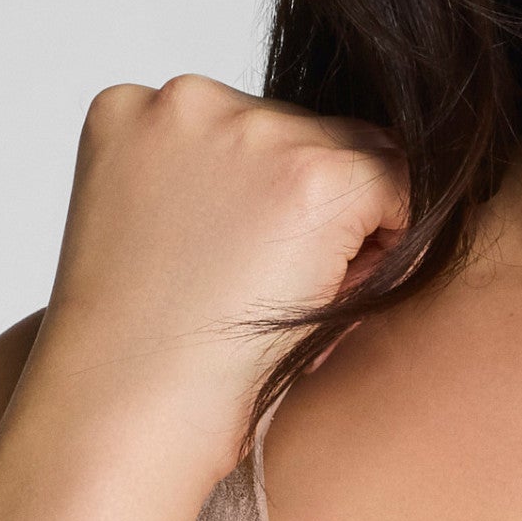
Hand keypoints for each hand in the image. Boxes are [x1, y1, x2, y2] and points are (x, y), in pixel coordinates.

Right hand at [32, 75, 409, 496]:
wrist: (119, 421)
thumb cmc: (139, 362)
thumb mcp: (155, 242)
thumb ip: (212, 190)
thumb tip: (310, 187)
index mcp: (130, 111)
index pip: (248, 130)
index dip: (268, 207)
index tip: (242, 273)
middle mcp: (188, 99)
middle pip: (310, 132)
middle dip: (315, 210)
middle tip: (280, 296)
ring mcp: (254, 130)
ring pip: (360, 157)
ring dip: (353, 225)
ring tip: (296, 302)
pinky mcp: (317, 176)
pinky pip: (402, 188)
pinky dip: (393, 245)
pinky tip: (333, 298)